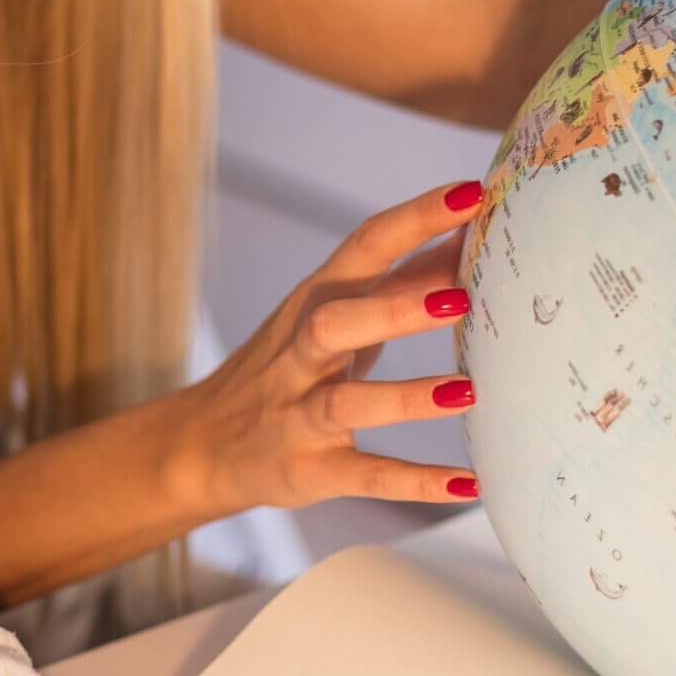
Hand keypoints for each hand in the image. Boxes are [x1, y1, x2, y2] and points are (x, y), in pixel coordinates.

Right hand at [181, 177, 483, 519]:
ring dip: (406, 397)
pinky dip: (414, 481)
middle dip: (398, 307)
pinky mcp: (309, 469)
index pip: (364, 247)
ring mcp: (300, 413)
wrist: (204, 442)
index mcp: (316, 301)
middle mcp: (302, 353)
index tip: (471, 193)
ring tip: (465, 392)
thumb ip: (397, 281)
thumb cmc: (288, 366)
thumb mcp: (333, 314)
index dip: (415, 219)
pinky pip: (364, 475)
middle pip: (338, 321)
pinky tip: (467, 483)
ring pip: (347, 401)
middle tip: (463, 295)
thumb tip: (466, 239)